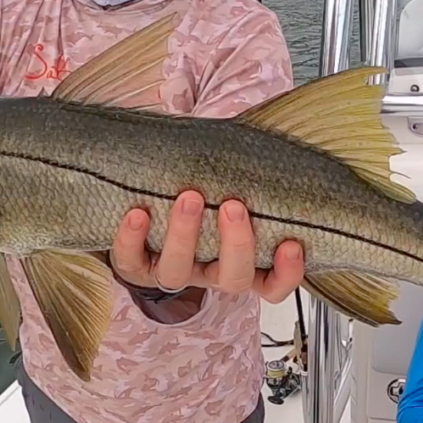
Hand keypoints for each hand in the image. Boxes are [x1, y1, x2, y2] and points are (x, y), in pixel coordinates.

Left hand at [111, 190, 304, 302]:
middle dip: (235, 244)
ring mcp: (174, 271)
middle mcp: (209, 272)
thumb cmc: (206, 192)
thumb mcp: (233, 186)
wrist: (154, 205)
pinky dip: (132, 239)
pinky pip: (131, 262)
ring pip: (177, 272)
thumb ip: (251, 173)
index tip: (292, 245)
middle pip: (231, 278)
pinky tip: (137, 213)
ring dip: (184, 235)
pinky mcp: (136, 267)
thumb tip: (269, 137)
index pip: (273, 285)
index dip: (287, 274)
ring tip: (189, 197)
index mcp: (242, 262)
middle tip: (234, 206)